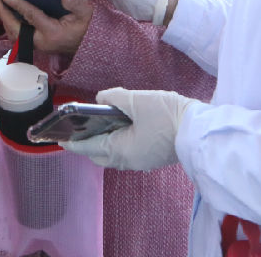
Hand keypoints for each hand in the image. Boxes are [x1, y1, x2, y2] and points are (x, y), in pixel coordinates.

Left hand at [0, 0, 93, 54]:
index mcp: (53, 33)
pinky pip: (17, 33)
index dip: (18, 5)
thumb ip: (76, 2)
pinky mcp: (33, 44)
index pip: (32, 17)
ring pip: (14, 34)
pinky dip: (10, 21)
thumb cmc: (85, 28)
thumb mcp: (86, 13)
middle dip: (4, 14)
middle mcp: (41, 42)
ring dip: (5, 18)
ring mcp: (36, 45)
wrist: (85, 45)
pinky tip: (6, 8)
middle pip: (15, 30)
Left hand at [61, 87, 202, 170]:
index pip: (88, 148)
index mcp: (121, 151)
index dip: (72, 141)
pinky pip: (129, 151)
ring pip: (115, 154)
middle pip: (100, 154)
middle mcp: (129, 161)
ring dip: (105, 140)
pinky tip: (124, 125)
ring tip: (100, 122)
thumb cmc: (168, 116)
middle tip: (80, 126)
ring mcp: (143, 161)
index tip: (59, 137)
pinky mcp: (153, 156)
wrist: (201, 130)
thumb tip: (101, 98)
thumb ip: (113, 97)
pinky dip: (120, 140)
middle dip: (88, 142)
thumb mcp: (137, 100)